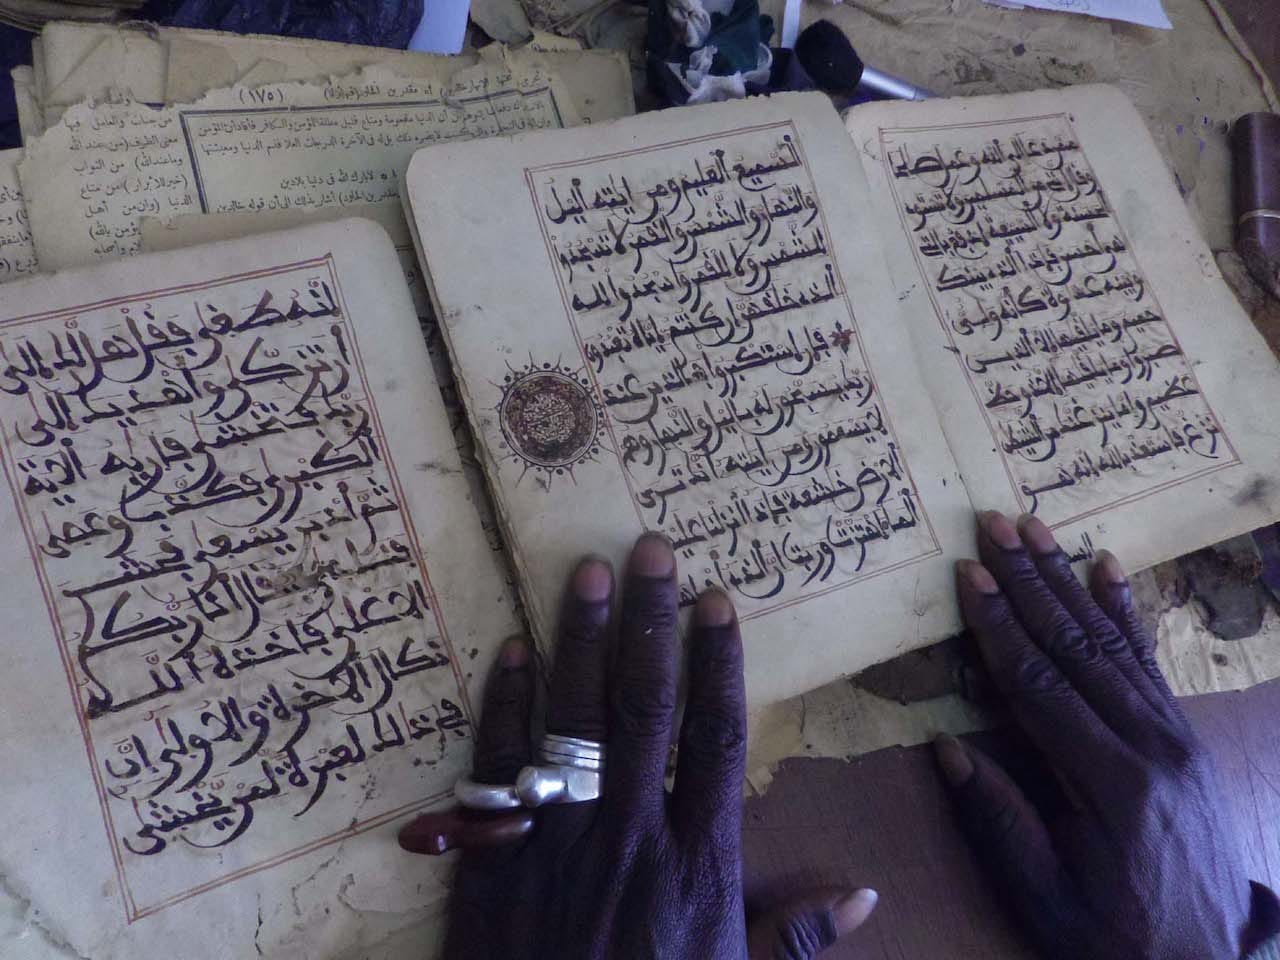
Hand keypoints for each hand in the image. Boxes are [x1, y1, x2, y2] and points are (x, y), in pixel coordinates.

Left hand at [400, 533, 876, 958]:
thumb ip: (794, 940)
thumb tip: (864, 897)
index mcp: (697, 864)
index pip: (712, 739)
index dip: (717, 664)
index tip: (718, 602)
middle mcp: (629, 835)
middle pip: (644, 708)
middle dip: (652, 623)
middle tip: (651, 549)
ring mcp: (553, 841)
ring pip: (571, 721)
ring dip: (582, 642)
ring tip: (587, 571)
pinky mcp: (491, 859)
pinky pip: (495, 768)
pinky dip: (502, 706)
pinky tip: (512, 649)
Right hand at [936, 512, 1279, 959]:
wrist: (1208, 958)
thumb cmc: (1112, 933)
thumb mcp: (1045, 896)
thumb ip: (999, 821)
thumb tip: (947, 748)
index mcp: (1111, 785)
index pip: (1041, 686)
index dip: (1000, 626)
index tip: (968, 576)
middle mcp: (1150, 746)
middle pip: (1077, 647)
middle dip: (1029, 581)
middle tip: (994, 524)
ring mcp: (1175, 737)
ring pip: (1111, 642)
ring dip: (1066, 581)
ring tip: (1034, 530)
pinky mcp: (1185, 736)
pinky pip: (1149, 661)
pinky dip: (1124, 610)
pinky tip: (1106, 568)